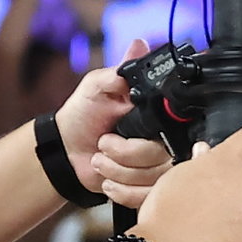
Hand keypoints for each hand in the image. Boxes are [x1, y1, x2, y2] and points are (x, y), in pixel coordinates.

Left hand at [55, 62, 168, 205]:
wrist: (65, 152)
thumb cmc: (81, 116)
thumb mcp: (96, 86)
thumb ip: (119, 70)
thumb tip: (139, 44)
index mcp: (157, 115)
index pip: (176, 126)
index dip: (149, 131)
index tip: (125, 125)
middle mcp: (165, 142)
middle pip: (162, 156)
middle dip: (123, 153)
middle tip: (104, 142)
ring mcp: (157, 168)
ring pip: (152, 179)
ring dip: (117, 171)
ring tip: (100, 159)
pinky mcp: (147, 190)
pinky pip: (145, 197)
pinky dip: (120, 190)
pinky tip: (107, 179)